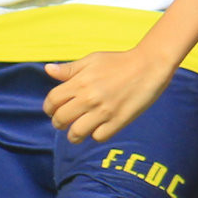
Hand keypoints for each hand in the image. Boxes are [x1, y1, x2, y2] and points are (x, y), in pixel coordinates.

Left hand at [44, 48, 174, 144]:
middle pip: (60, 119)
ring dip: (74, 135)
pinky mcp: (119, 121)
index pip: (52, 101)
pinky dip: (96, 135)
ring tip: (77, 131)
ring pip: (76, 133)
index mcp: (80, 82)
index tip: (53, 110)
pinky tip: (98, 128)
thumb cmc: (119, 62)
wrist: (149, 66)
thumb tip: (48, 70)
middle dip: (58, 123)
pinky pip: (98, 137)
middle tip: (64, 122)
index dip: (49, 107)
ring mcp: (104, 111)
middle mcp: (89, 98)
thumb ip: (69, 69)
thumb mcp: (92, 60)